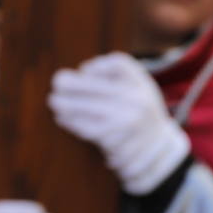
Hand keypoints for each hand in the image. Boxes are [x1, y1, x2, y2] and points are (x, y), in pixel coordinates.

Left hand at [48, 52, 189, 195]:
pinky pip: (90, 131)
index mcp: (142, 83)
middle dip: (73, 86)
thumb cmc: (139, 111)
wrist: (158, 147)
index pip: (119, 64)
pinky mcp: (119, 142)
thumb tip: (81, 73)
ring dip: (69, 106)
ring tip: (54, 103)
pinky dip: (74, 124)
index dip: (97, 66)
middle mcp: (138, 100)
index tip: (82, 70)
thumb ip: (115, 76)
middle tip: (56, 83)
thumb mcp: (137, 87)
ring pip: (91, 110)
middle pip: (99, 87)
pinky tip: (63, 119)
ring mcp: (129, 122)